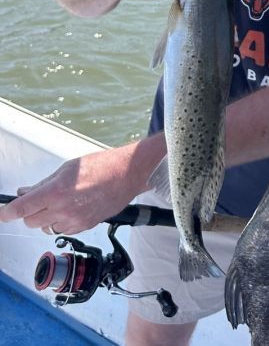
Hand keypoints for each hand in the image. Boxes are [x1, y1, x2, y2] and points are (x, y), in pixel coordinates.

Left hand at [0, 141, 157, 234]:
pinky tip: (72, 208)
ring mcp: (74, 220)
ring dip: (45, 218)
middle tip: (37, 201)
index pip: (22, 208)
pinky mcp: (84, 227)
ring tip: (60, 203)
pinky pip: (62, 230)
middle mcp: (63, 209)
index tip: (3, 213)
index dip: (8, 212)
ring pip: (46, 227)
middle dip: (29, 212)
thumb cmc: (101, 166)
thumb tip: (24, 192)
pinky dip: (61, 222)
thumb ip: (44, 183)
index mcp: (57, 191)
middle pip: (31, 221)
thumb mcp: (68, 168)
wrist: (127, 174)